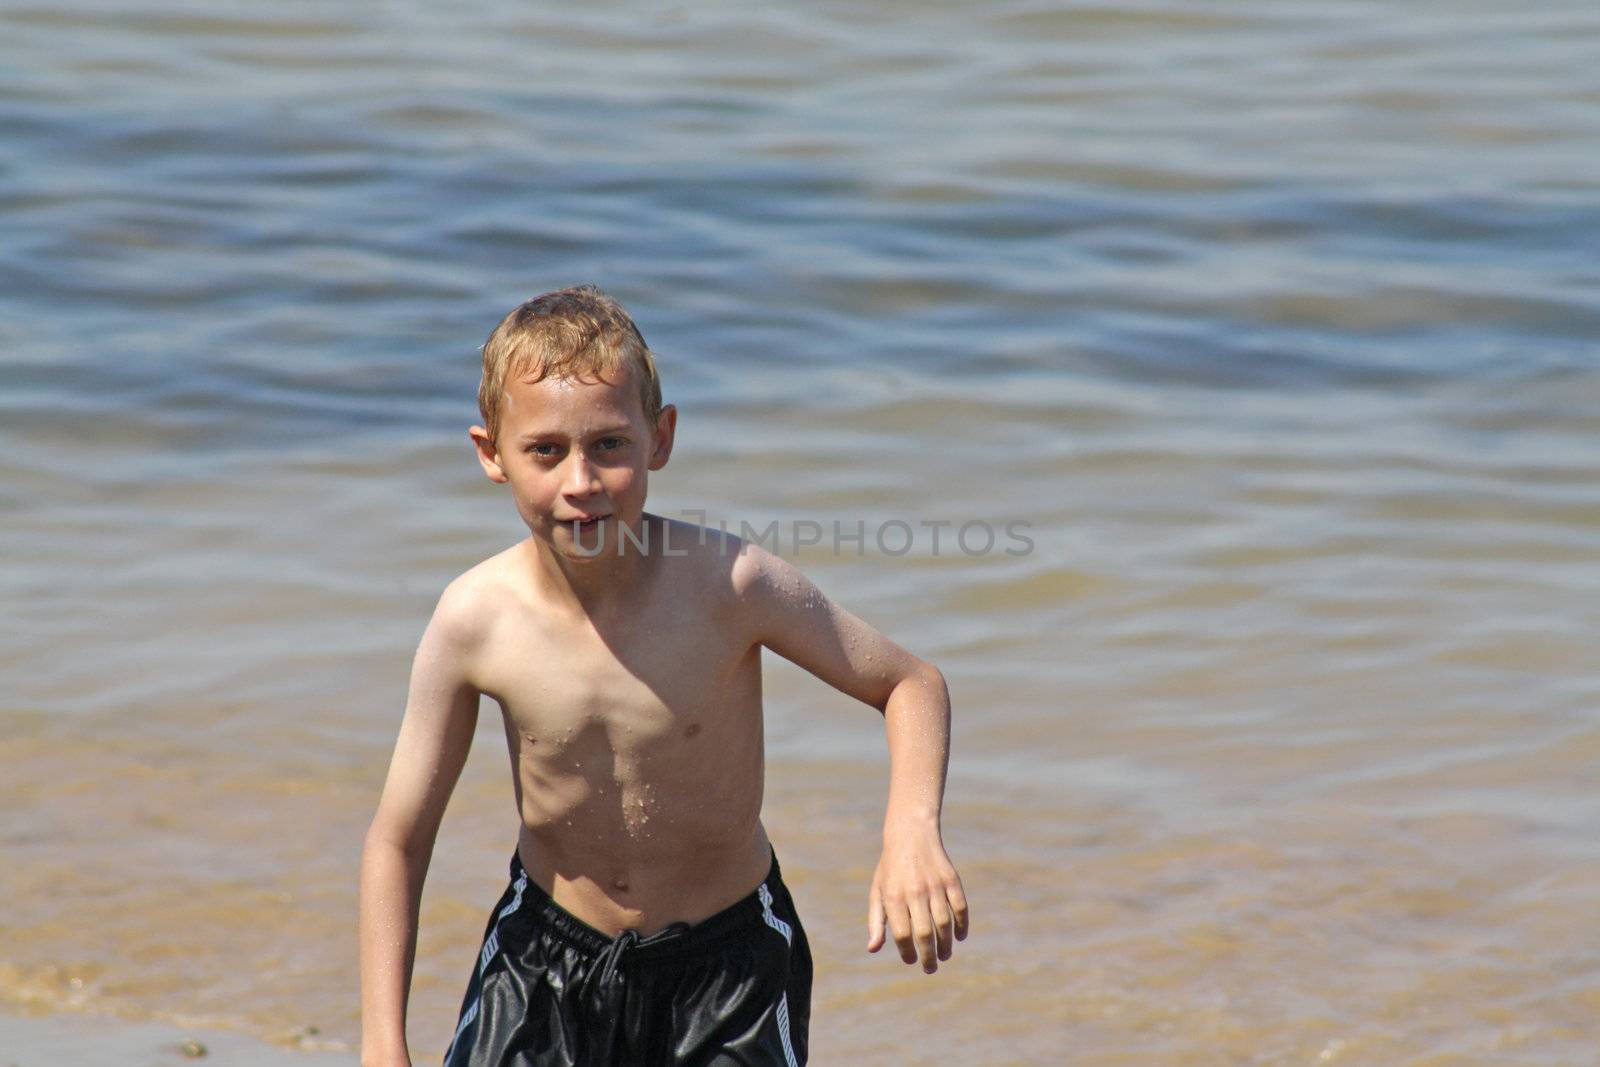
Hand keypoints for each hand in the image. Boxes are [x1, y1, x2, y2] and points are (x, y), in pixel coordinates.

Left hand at [867, 825, 968, 972]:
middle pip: (925, 933)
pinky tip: (959, 937)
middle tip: (930, 968)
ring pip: (944, 923)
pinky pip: (960, 907)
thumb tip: (873, 949)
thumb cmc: (891, 869)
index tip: (911, 960)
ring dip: (946, 945)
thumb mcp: (878, 891)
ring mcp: (935, 885)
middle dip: (929, 956)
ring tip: (944, 956)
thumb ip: (876, 921)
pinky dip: (962, 925)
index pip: (902, 934)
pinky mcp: (951, 879)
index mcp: (893, 896)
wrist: (911, 833)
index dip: (907, 953)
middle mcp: (914, 892)